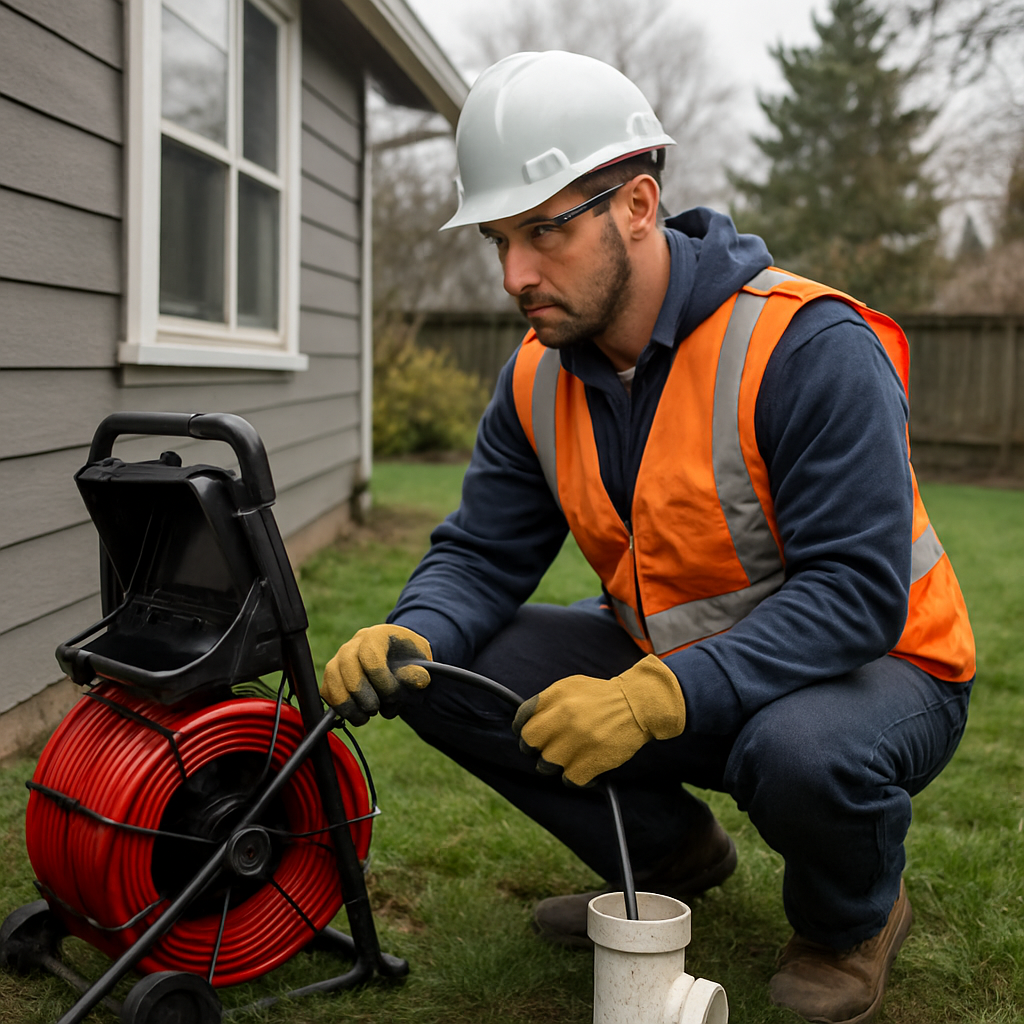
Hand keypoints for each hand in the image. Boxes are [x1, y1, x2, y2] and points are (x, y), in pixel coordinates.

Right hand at [321, 624, 431, 724]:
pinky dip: (342, 710)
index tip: (393, 695)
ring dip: (352, 707)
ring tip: (368, 714)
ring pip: (334, 685)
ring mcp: (338, 660)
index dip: (382, 681)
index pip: (370, 657)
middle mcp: (352, 645)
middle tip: (378, 708)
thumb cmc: (408, 659)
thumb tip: (419, 680)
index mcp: (376, 635)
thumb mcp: (420, 661)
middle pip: (349, 672)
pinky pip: (328, 695)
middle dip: (366, 697)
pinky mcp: (331, 677)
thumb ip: (418, 671)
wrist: (395, 657)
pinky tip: (359, 713)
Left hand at [511, 655, 685, 786]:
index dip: (523, 731)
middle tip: (546, 750)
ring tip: (567, 759)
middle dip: (534, 750)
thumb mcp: (571, 686)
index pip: (523, 720)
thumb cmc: (601, 696)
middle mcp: (564, 717)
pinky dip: (573, 778)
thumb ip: (547, 701)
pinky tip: (582, 769)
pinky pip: (569, 780)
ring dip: (553, 766)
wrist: (637, 704)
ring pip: (546, 766)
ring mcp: (578, 741)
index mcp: (557, 697)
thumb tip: (527, 722)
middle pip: (529, 744)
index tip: (531, 736)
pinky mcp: (592, 761)